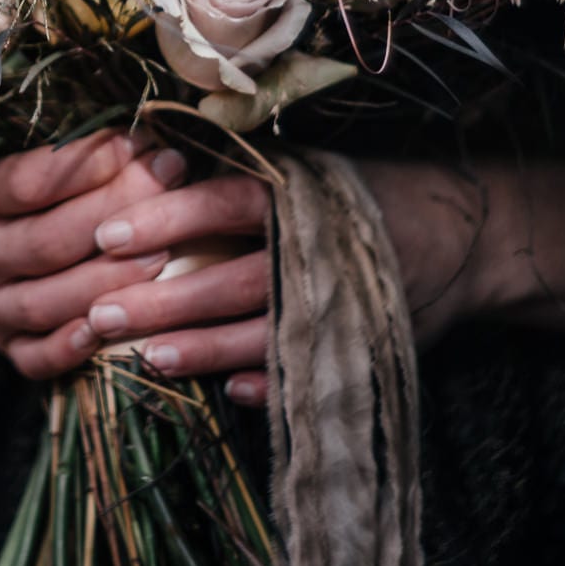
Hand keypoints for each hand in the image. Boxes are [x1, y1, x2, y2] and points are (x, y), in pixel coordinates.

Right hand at [0, 127, 190, 379]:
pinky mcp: (2, 345)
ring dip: (110, 280)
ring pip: (49, 302)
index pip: (31, 182)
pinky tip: (111, 330)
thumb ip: (48, 151)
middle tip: (170, 179)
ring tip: (166, 252)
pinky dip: (71, 349)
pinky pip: (35, 358)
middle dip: (119, 209)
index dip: (89, 161)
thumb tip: (132, 133)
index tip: (139, 141)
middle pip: (50, 240)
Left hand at [80, 159, 491, 405]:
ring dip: (201, 349)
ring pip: (259, 333)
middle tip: (99, 315)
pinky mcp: (360, 345)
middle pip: (229, 278)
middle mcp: (315, 249)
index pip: (223, 202)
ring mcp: (339, 303)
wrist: (465, 237)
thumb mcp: (307, 171)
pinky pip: (304, 375)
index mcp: (299, 195)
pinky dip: (267, 386)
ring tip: (146, 359)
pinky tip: (229, 395)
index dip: (165, 217)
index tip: (106, 235)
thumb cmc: (360, 197)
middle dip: (162, 300)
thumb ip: (242, 179)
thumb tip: (152, 173)